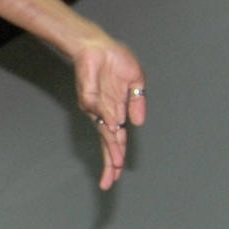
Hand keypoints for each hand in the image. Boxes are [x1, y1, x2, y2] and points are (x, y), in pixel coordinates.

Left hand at [71, 37, 146, 190]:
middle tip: (109, 183)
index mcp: (115, 112)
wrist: (97, 45)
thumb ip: (137, 102)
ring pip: (104, 133)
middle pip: (107, 143)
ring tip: (117, 165)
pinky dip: (108, 122)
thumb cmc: (115, 61)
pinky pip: (101, 113)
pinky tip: (115, 131)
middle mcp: (105, 114)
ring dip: (112, 149)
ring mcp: (96, 107)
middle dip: (110, 163)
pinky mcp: (89, 98)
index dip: (116, 157)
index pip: (116, 140)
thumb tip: (138, 123)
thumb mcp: (136, 81)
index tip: (116, 175)